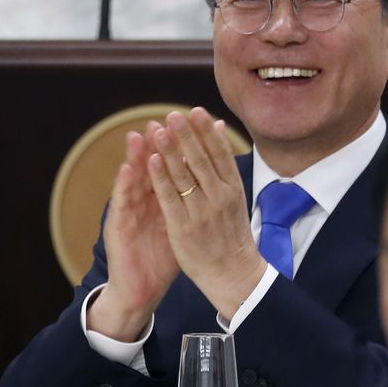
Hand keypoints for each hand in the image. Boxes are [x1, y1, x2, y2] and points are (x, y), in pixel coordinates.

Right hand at [86, 126, 181, 341]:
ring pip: (132, 181)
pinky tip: (127, 170)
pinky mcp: (117, 227)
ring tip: (140, 136)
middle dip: (157, 145)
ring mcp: (127, 213)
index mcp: (159, 200)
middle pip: (149, 168)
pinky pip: (121, 205)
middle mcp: (141, 202)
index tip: (190, 126)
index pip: (169, 168)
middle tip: (162, 121)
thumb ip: (191, 203)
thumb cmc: (162, 258)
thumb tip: (211, 184)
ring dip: (135, 157)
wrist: (140, 289)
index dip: (179, 148)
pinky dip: (124, 186)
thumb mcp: (181, 226)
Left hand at [146, 108, 268, 320]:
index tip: (196, 112)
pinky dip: (161, 178)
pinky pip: (170, 198)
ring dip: (171, 151)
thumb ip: (224, 166)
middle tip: (174, 114)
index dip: (207, 132)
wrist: (234, 274)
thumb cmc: (231, 234)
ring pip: (184, 176)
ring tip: (160, 129)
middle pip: (201, 160)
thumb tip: (219, 129)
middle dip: (187, 136)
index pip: (220, 154)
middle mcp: (219, 198)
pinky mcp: (183, 227)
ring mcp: (201, 212)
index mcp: (233, 189)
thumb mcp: (235, 198)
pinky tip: (152, 161)